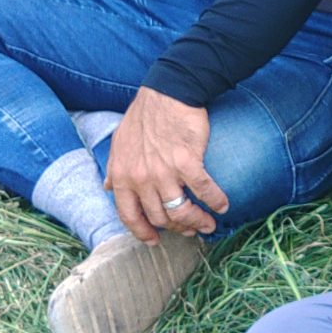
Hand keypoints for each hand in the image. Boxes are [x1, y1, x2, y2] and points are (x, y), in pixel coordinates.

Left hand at [104, 86, 226, 241]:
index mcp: (123, 176)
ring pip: (180, 211)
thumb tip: (108, 189)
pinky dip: (215, 201)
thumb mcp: (119, 143)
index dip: (142, 232)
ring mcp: (164, 172)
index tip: (154, 240)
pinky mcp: (187, 162)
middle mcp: (141, 179)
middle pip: (160, 217)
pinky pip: (203, 190)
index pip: (129, 215)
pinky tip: (223, 205)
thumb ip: (115, 169)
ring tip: (208, 224)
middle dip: (176, 228)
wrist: (168, 92)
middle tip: (189, 229)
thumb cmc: (144, 115)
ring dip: (197, 222)